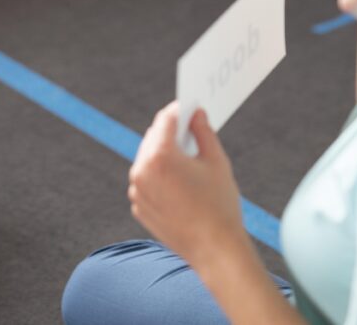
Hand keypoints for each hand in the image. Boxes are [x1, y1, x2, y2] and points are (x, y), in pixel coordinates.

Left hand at [128, 103, 244, 264]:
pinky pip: (146, 182)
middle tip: (190, 129)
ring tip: (186, 156)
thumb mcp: (216, 161)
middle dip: (170, 132)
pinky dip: (158, 177)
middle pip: (153, 138)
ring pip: (147, 160)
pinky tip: (179, 183)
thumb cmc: (220, 205)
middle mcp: (141, 171)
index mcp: (160, 156)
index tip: (190, 106)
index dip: (180, 110)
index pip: (165, 120)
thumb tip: (196, 114)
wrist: (215, 250)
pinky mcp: (139, 206)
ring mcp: (137, 191)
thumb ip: (203, 131)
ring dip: (163, 154)